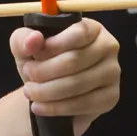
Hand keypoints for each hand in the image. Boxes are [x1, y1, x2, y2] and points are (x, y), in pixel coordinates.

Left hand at [9, 17, 119, 132]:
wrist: (49, 94)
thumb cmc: (41, 63)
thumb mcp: (25, 47)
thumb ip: (24, 38)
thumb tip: (34, 40)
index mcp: (92, 28)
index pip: (79, 32)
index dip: (53, 45)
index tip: (34, 55)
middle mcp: (108, 46)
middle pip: (75, 60)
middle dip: (44, 70)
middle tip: (27, 74)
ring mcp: (113, 73)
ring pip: (77, 84)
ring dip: (46, 90)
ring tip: (30, 91)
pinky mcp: (110, 97)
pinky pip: (82, 104)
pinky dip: (56, 107)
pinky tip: (40, 107)